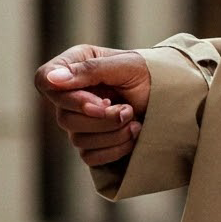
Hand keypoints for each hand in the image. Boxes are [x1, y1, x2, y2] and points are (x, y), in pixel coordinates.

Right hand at [34, 44, 151, 171]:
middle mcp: (73, 93)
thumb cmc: (152, 74)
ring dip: (112, 133)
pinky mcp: (92, 143)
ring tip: (136, 120)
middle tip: (127, 110)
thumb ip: (91, 70)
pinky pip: (89, 156)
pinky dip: (114, 149)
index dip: (68, 97)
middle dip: (101, 119)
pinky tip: (134, 136)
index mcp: (76, 64)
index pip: (45, 79)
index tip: (99, 103)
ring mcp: (80, 121)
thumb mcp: (127, 65)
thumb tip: (52, 79)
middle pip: (63, 117)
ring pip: (77, 139)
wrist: (176, 98)